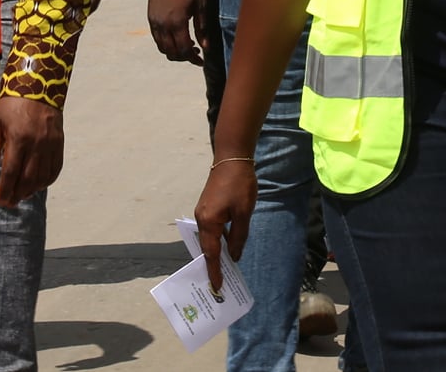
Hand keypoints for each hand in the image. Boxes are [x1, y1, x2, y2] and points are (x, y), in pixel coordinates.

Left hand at [0, 98, 64, 206]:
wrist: (38, 87)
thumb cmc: (12, 105)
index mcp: (18, 139)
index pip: (11, 172)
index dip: (5, 190)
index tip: (1, 200)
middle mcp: (37, 144)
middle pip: (28, 179)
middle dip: (18, 194)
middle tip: (9, 202)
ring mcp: (50, 144)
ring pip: (43, 176)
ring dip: (32, 190)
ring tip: (21, 194)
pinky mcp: (59, 143)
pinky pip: (55, 168)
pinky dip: (47, 180)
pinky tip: (37, 184)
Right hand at [147, 0, 206, 62]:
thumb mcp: (200, 5)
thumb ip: (202, 28)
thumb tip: (206, 47)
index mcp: (177, 22)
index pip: (184, 49)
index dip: (193, 59)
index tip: (201, 61)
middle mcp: (163, 25)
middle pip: (171, 52)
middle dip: (184, 57)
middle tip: (195, 53)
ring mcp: (154, 22)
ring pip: (162, 47)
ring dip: (174, 51)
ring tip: (187, 46)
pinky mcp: (150, 17)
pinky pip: (156, 38)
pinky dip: (166, 43)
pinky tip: (176, 37)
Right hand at [194, 157, 257, 293]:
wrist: (232, 158)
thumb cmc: (240, 185)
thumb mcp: (243, 213)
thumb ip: (238, 236)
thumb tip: (234, 256)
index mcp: (208, 222)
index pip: (211, 254)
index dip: (214, 271)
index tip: (217, 287)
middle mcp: (201, 219)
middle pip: (206, 248)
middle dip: (212, 266)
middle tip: (220, 284)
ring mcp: (203, 213)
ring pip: (208, 239)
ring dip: (215, 253)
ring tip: (224, 269)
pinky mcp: (207, 207)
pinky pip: (211, 230)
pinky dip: (217, 241)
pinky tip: (227, 246)